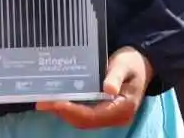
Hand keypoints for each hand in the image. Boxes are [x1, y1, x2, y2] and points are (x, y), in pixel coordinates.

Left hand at [36, 47, 151, 129]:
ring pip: (82, 120)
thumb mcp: (125, 65)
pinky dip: (70, 108)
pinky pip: (84, 114)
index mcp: (122, 109)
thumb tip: (108, 89)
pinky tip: (57, 99)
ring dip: (63, 112)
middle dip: (62, 112)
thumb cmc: (132, 63)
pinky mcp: (103, 111)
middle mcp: (115, 117)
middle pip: (84, 121)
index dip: (72, 110)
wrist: (142, 64)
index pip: (92, 115)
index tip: (55, 102)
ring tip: (45, 101)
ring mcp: (109, 115)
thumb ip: (115, 76)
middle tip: (42, 102)